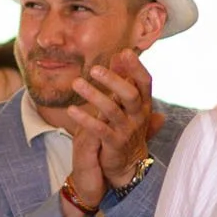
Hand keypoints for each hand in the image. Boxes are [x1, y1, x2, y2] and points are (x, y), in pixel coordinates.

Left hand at [63, 50, 158, 192]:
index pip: (145, 82)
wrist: (127, 163)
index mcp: (144, 104)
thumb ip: (124, 81)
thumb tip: (119, 55)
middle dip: (113, 81)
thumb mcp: (127, 104)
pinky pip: (100, 130)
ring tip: (76, 83)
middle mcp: (138, 116)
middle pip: (130, 95)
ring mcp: (127, 130)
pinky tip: (71, 110)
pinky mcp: (115, 144)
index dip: (137, 67)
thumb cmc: (126, 127)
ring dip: (94, 96)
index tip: (124, 52)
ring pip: (112, 111)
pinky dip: (85, 119)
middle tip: (94, 69)